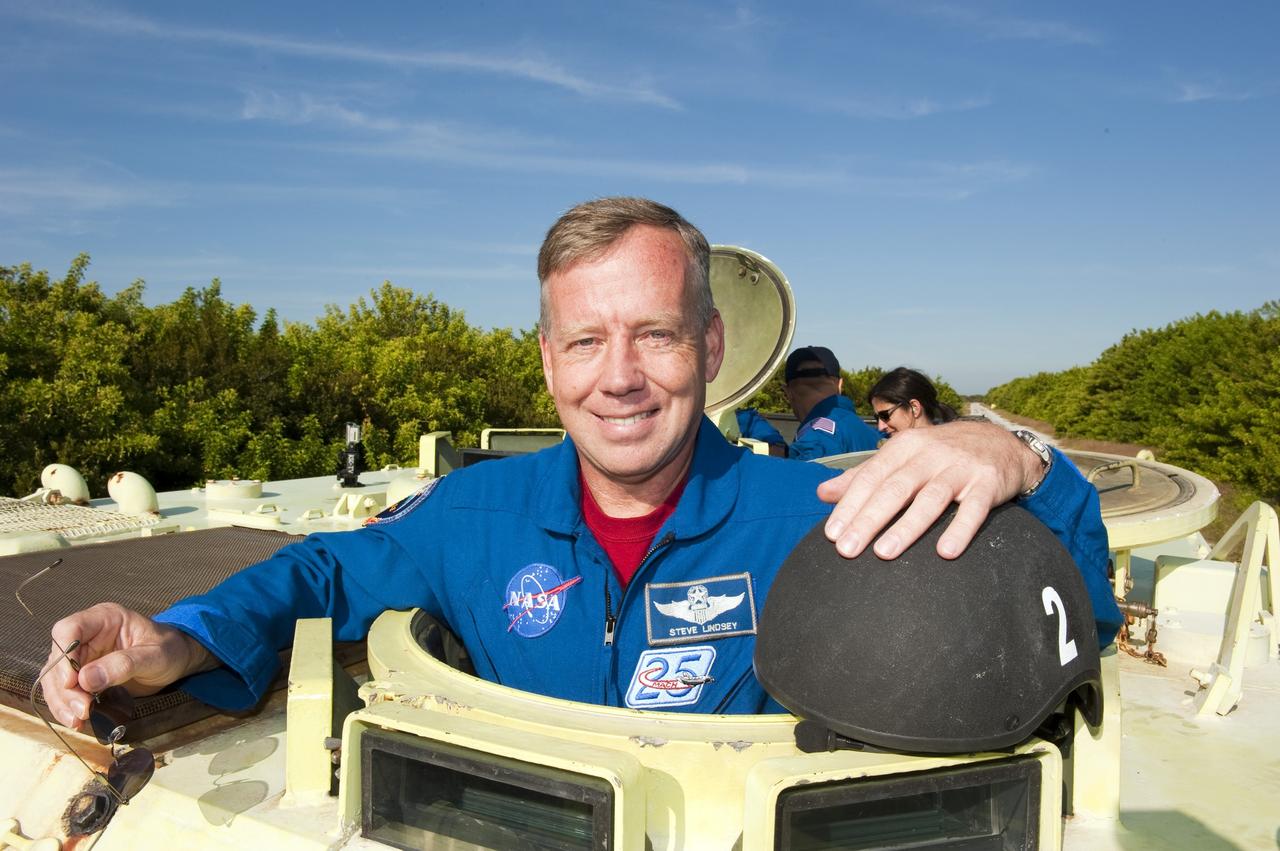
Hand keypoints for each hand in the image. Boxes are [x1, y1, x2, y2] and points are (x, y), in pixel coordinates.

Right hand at [41, 603, 214, 730]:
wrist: (177, 661)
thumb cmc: (170, 650)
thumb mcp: (154, 656)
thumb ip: (124, 664)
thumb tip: (86, 680)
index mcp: (105, 619)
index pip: (69, 629)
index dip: (63, 655)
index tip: (72, 682)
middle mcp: (88, 635)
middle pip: (58, 659)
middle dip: (64, 688)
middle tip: (81, 710)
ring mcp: (84, 655)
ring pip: (56, 677)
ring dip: (62, 701)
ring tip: (77, 720)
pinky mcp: (84, 675)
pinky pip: (65, 690)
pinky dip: (67, 706)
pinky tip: (76, 720)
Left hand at [817, 421, 1044, 559]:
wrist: (1001, 442)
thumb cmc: (941, 454)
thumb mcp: (902, 457)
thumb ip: (864, 476)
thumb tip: (823, 494)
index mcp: (904, 448)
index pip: (870, 477)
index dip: (850, 505)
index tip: (832, 534)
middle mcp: (930, 455)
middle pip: (894, 489)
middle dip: (868, 520)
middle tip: (847, 549)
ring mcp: (960, 468)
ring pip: (930, 499)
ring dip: (906, 527)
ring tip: (884, 553)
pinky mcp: (988, 483)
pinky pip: (974, 509)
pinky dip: (960, 529)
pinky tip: (945, 552)